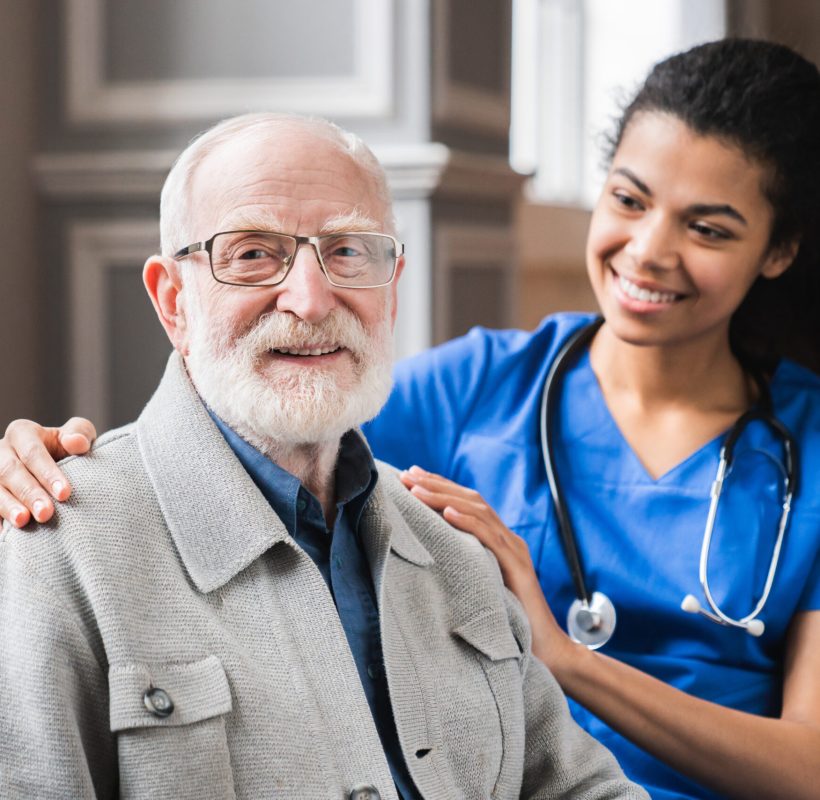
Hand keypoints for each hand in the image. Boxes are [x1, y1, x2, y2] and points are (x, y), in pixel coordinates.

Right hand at [0, 417, 96, 526]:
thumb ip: (80, 434)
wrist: (53, 464)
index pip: (33, 452)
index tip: (65, 494)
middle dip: (29, 493)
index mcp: (23, 433)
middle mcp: (1, 450)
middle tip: (46, 514)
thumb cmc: (68, 448)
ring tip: (23, 521)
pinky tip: (5, 533)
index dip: (48, 473)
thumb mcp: (78, 435)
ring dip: (7, 506)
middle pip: (10, 471)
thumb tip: (77, 442)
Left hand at [399, 465, 576, 668]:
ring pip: (478, 512)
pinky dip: (468, 522)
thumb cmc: (507, 623)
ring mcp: (515, 550)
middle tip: (408, 474)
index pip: (467, 503)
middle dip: (437, 484)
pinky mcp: (518, 567)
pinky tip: (447, 513)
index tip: (411, 477)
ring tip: (417, 489)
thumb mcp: (477, 586)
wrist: (545, 651)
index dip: (440, 487)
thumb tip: (423, 558)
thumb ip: (461, 567)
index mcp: (499, 541)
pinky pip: (491, 538)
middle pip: (471, 500)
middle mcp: (508, 539)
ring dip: (445, 497)